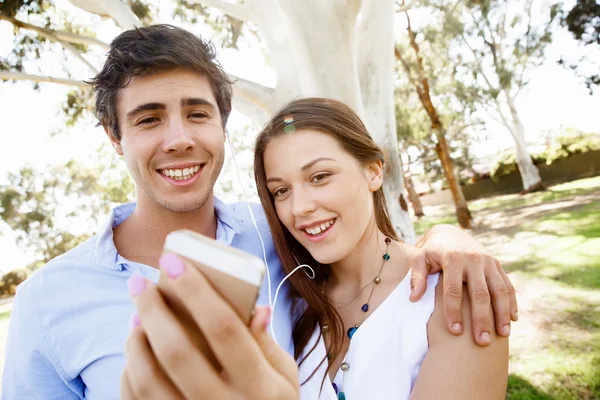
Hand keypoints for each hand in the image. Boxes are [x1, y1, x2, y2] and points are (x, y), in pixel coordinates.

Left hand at [121, 254, 298, 398]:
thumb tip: (255, 307)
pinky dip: (130, 370)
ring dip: (136, 339)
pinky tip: (136, 349)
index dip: (197, 292)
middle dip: (152, 309)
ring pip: (149, 378)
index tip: (175, 263)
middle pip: (178, 351)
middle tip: (139, 282)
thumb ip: (268, 344)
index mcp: (259, 387)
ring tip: (136, 315)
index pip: (224, 329)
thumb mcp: (284, 378)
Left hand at [409, 224, 517, 346]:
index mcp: (452, 258)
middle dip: (482, 319)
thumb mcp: (420, 260)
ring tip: (503, 335)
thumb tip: (414, 299)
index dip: (454, 311)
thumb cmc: (432, 252)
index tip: (455, 331)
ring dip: (502, 313)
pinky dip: (512, 302)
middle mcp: (473, 259)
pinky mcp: (497, 265)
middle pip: (480, 293)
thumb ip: (417, 278)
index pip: (453, 289)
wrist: (450, 233)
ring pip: (499, 290)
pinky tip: (513, 320)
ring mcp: (488, 262)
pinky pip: (507, 285)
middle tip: (482, 342)